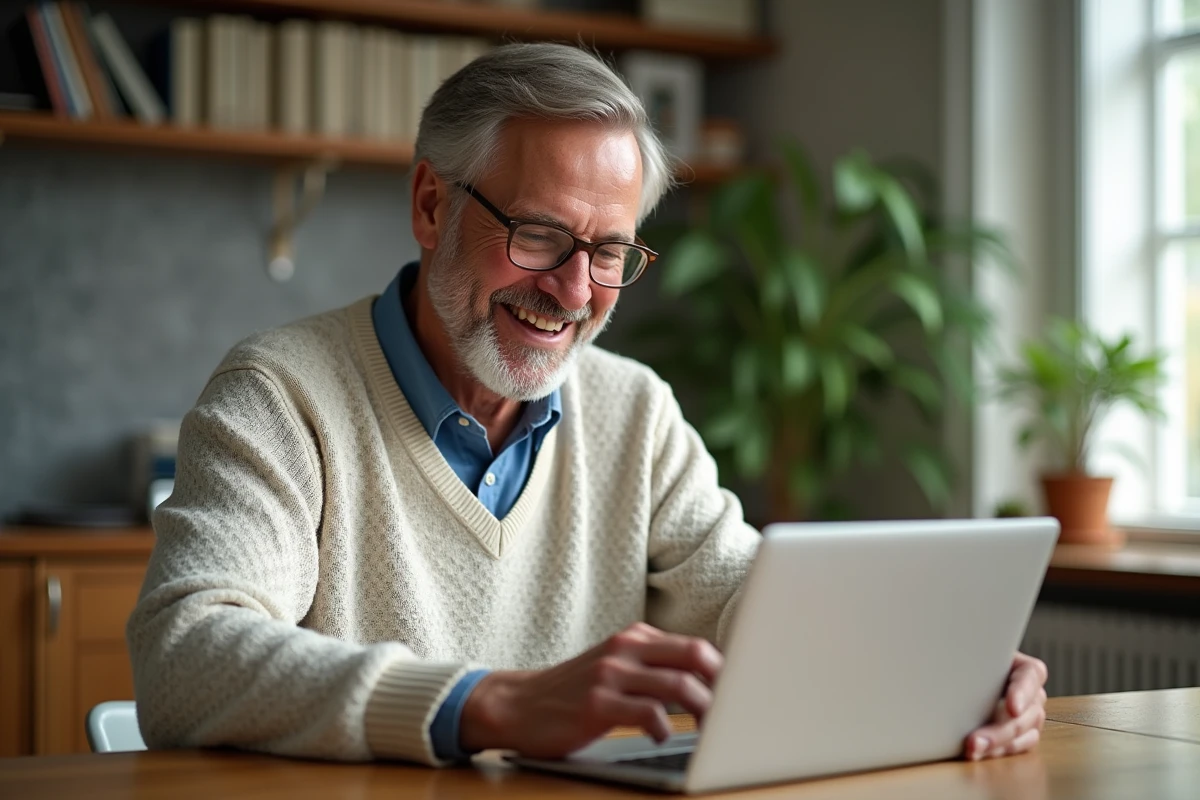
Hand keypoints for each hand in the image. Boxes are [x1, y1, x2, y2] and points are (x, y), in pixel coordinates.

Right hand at [459, 622, 720, 757]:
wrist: (516, 704)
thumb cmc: (574, 691)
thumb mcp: (616, 666)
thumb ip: (654, 668)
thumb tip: (712, 686)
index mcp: (635, 638)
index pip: (695, 646)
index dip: (727, 670)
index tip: (746, 692)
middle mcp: (625, 649)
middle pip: (694, 655)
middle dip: (724, 684)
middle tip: (737, 710)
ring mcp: (610, 675)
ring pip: (678, 686)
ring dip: (705, 712)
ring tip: (711, 731)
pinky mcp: (596, 704)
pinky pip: (647, 714)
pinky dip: (664, 729)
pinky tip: (661, 738)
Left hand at [964, 652, 1047, 760]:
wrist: (967, 675)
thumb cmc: (970, 660)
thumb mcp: (971, 655)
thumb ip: (967, 656)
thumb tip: (946, 659)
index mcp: (1026, 669)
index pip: (1031, 676)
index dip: (1021, 693)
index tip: (1012, 708)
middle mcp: (1033, 695)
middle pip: (1025, 714)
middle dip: (999, 730)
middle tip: (975, 740)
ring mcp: (1030, 717)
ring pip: (1022, 735)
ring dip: (996, 745)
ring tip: (972, 750)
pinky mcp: (1022, 736)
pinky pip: (1016, 748)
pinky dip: (996, 752)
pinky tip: (978, 753)